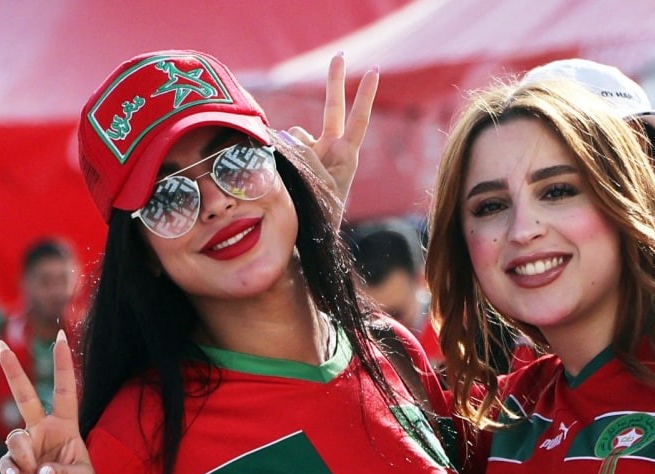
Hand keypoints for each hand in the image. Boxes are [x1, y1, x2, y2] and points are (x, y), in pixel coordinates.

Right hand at [0, 330, 95, 473]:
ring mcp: (25, 447)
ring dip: (29, 461)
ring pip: (16, 438)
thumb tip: (41, 471)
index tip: (62, 336)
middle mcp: (43, 431)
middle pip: (25, 396)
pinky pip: (8, 462)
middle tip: (0, 344)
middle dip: (13, 371)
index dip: (63, 365)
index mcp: (67, 427)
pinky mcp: (11, 465)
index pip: (66, 391)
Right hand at [279, 53, 378, 204]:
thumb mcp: (321, 186)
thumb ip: (307, 157)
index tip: (376, 70)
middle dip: (335, 82)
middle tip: (340, 54)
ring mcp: (309, 153)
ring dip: (291, 147)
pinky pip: (281, 145)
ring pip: (295, 134)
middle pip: (332, 109)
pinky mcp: (291, 158)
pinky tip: (279, 170)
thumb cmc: (321, 217)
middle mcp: (329, 149)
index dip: (365, 96)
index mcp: (345, 156)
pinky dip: (278, 153)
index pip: (358, 120)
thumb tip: (286, 135)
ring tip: (294, 175)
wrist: (306, 237)